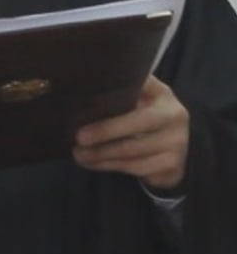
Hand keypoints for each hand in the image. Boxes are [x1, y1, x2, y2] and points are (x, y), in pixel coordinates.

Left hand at [73, 75, 189, 190]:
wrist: (169, 150)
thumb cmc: (141, 118)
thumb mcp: (136, 100)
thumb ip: (118, 93)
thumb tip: (76, 88)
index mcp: (162, 94)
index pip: (142, 86)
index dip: (121, 89)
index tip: (90, 92)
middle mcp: (174, 116)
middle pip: (138, 122)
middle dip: (106, 130)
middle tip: (79, 137)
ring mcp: (176, 143)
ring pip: (133, 150)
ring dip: (101, 154)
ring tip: (78, 153)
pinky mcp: (171, 166)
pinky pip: (135, 167)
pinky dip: (109, 165)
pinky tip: (92, 163)